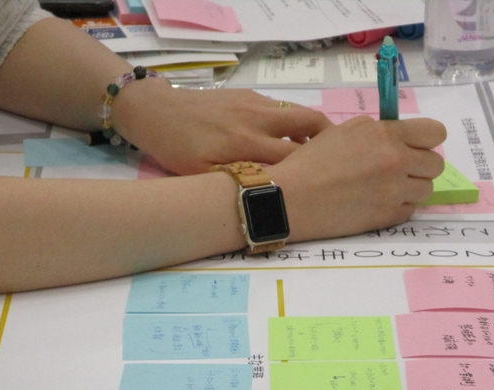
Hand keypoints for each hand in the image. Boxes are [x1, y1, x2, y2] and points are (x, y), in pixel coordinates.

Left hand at [113, 82, 332, 174]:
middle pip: (310, 124)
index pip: (295, 157)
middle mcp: (256, 119)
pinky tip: (288, 139)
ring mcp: (255, 102)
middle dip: (329, 141)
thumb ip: (240, 182)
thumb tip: (273, 192)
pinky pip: (282, 108)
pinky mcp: (250, 94)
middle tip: (336, 160)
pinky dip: (294, 123)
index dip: (315, 169)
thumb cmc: (177, 150)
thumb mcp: (203, 176)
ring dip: (314, 131)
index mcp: (244, 144)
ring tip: (318, 151)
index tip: (327, 182)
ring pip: (299, 113)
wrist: (157, 110)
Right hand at [267, 116, 446, 240]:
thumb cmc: (311, 162)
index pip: (435, 133)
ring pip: (425, 190)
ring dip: (410, 189)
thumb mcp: (343, 132)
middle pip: (435, 165)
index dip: (428, 140)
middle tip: (398, 170)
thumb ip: (376, 131)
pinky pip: (409, 210)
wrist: (292, 198)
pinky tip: (374, 203)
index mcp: (386, 135)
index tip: (417, 146)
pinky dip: (397, 207)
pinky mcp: (389, 217)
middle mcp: (396, 161)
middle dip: (420, 167)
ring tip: (384, 188)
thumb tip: (397, 137)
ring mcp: (395, 192)